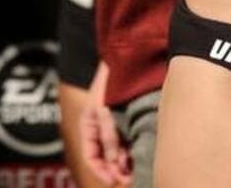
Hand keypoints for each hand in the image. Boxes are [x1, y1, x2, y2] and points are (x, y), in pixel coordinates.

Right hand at [80, 62, 130, 185]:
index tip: (114, 180)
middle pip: (106, 156)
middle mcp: (101, 126)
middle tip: (129, 178)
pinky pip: (130, 139)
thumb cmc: (111, 79)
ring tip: (135, 169)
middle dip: (115, 169)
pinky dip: (134, 148)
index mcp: (89, 124)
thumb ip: (108, 135)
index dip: (100, 171)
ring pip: (119, 150)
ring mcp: (116, 122)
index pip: (90, 156)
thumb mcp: (104, 109)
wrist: (128, 55)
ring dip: (125, 161)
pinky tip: (141, 154)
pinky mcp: (130, 117)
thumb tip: (114, 162)